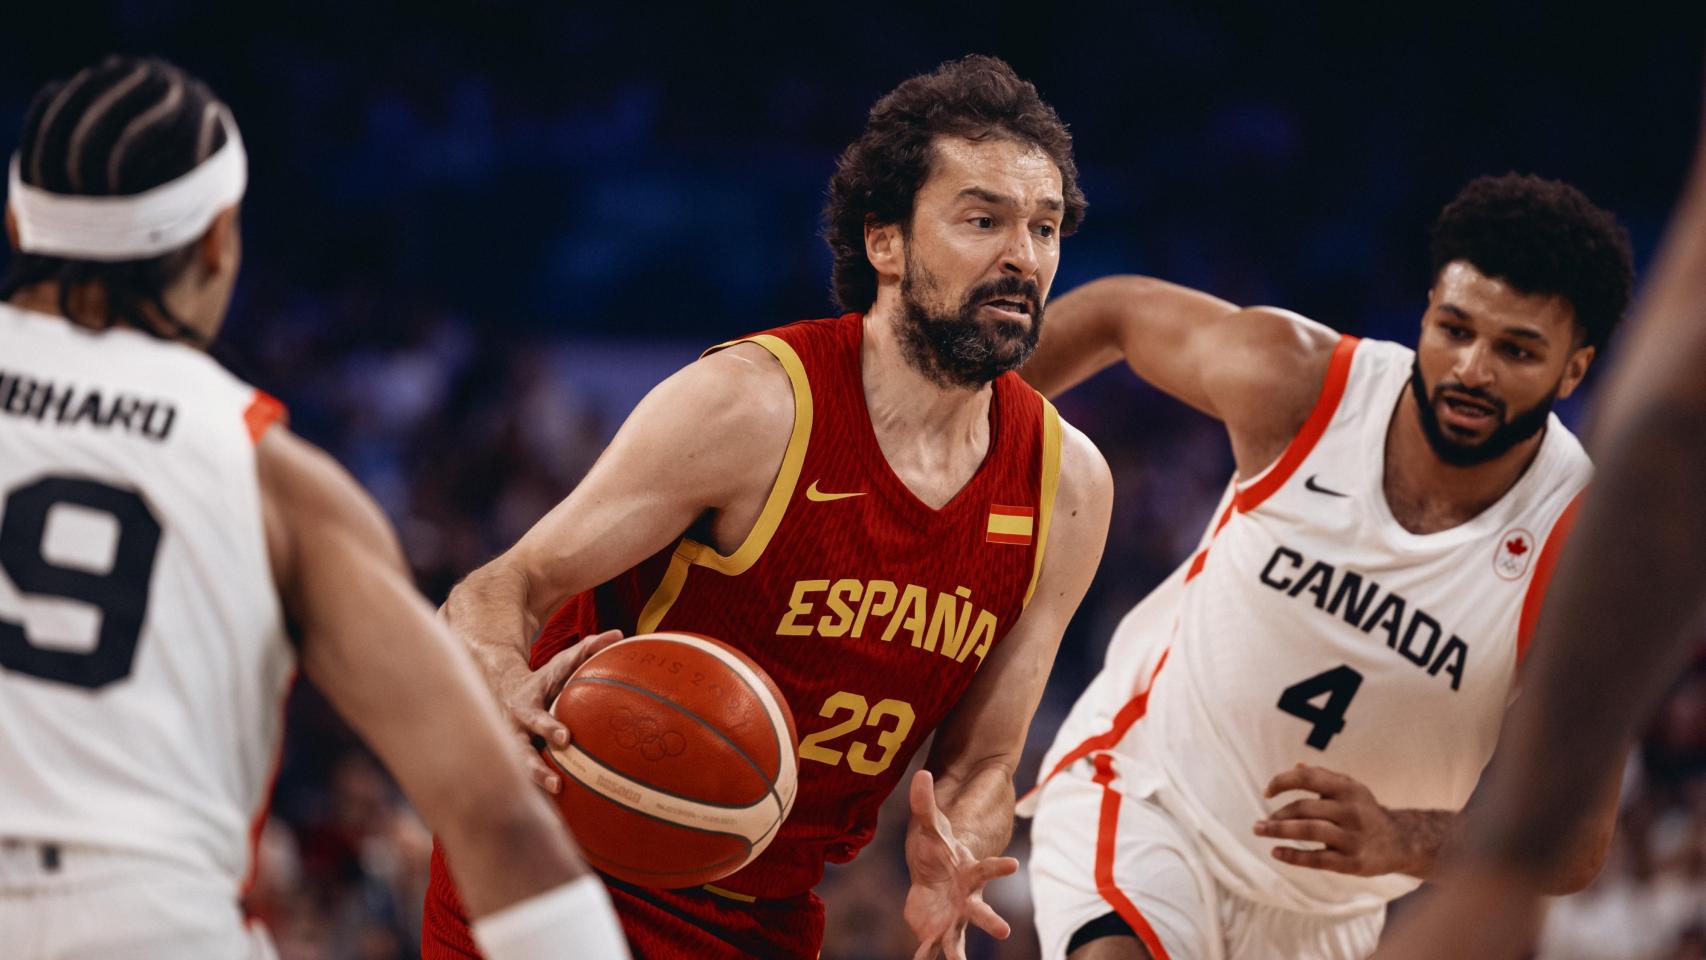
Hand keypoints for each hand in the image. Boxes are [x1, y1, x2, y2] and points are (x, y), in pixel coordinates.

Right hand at [497, 628, 622, 792]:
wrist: (502, 692)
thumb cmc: (544, 680)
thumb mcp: (560, 664)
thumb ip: (586, 649)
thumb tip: (619, 634)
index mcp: (526, 706)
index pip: (537, 716)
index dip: (549, 727)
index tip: (566, 739)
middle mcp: (513, 730)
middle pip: (521, 751)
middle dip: (536, 768)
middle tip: (558, 781)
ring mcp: (510, 750)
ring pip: (517, 774)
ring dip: (534, 789)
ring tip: (555, 804)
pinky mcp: (513, 766)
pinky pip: (523, 786)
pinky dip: (536, 801)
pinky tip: (556, 821)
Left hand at [902, 770, 1018, 959]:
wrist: (934, 875)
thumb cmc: (938, 848)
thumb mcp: (929, 824)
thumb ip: (924, 802)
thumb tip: (921, 774)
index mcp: (969, 873)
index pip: (988, 868)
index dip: (1000, 867)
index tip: (1014, 864)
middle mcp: (967, 900)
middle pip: (980, 911)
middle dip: (991, 920)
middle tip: (1003, 931)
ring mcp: (954, 919)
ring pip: (957, 939)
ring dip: (957, 953)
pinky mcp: (936, 932)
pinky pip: (930, 950)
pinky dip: (925, 958)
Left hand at [1254, 763, 1420, 876]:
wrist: (1401, 843)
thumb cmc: (1365, 812)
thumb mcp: (1350, 790)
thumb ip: (1323, 778)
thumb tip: (1296, 766)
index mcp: (1348, 788)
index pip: (1308, 778)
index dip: (1282, 782)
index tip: (1267, 792)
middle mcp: (1351, 810)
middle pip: (1304, 808)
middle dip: (1276, 815)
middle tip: (1259, 824)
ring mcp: (1353, 837)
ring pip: (1309, 831)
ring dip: (1278, 832)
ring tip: (1260, 831)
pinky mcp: (1353, 862)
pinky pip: (1318, 858)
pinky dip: (1293, 856)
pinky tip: (1276, 852)